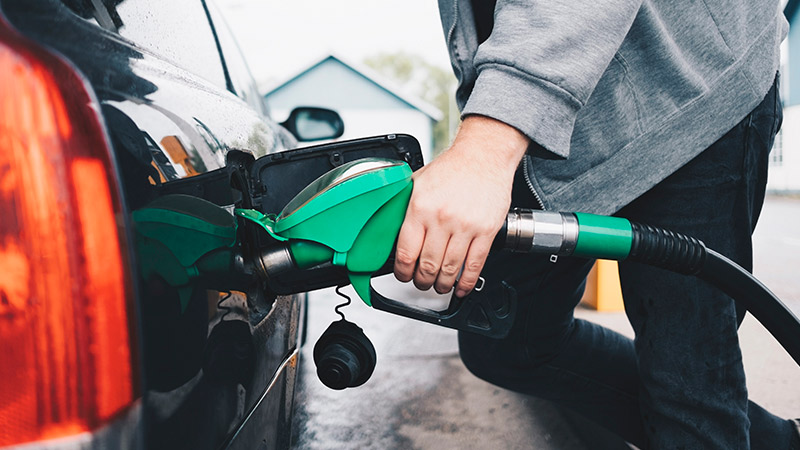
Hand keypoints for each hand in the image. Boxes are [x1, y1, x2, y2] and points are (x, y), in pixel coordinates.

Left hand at [393, 115, 529, 296]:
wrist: (483, 156)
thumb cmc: (452, 169)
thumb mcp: (417, 182)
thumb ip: (404, 207)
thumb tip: (390, 228)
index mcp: (420, 208)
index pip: (406, 252)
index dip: (402, 272)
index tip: (403, 274)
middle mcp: (441, 218)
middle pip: (427, 266)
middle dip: (421, 281)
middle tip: (421, 282)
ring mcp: (465, 227)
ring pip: (450, 269)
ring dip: (442, 284)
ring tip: (439, 285)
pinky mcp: (486, 231)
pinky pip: (475, 265)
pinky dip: (466, 282)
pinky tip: (461, 287)